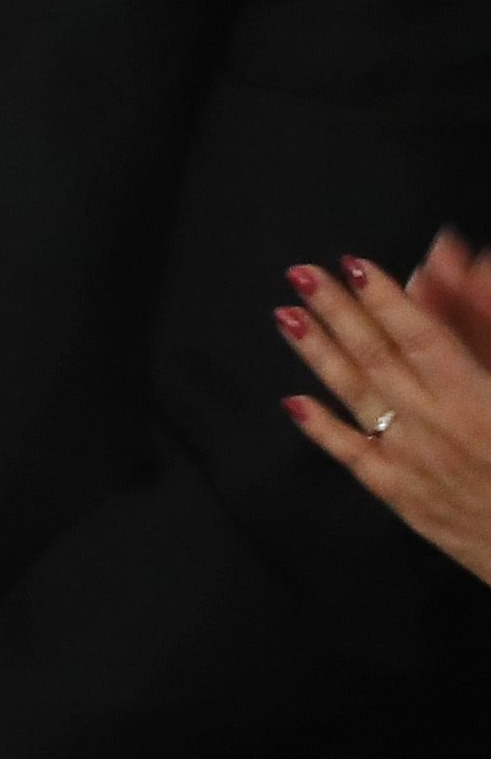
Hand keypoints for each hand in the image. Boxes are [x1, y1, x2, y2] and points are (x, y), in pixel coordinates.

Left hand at [280, 238, 490, 584]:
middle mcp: (436, 426)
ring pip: (356, 397)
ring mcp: (412, 461)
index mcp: (477, 401)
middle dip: (337, 311)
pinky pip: (354, 456)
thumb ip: (490, 332)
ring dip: (319, 354)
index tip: (353, 263)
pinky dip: (321, 428)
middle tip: (301, 273)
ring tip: (287, 316)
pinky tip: (293, 401)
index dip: (384, 298)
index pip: (421, 336)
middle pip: (377, 357)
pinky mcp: (403, 495)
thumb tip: (468, 271)